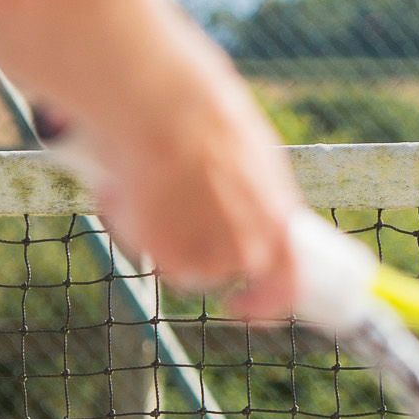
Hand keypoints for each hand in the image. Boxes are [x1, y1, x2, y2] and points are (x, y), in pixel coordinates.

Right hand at [79, 43, 307, 324]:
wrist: (170, 111)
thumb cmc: (206, 119)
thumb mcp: (251, 156)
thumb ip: (252, 194)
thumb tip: (238, 205)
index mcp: (280, 222)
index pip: (287, 284)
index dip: (265, 304)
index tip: (239, 307)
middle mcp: (250, 249)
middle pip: (225, 273)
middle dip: (199, 256)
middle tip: (174, 235)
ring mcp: (209, 257)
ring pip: (184, 265)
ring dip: (166, 237)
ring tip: (152, 186)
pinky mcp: (168, 257)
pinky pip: (152, 257)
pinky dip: (137, 231)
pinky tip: (132, 192)